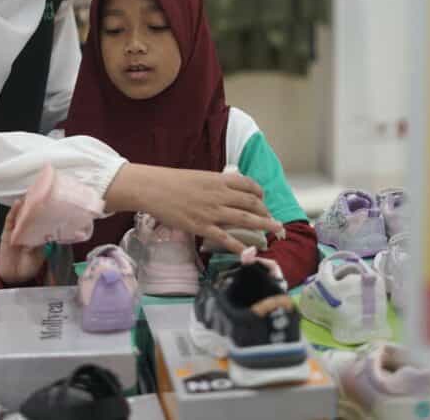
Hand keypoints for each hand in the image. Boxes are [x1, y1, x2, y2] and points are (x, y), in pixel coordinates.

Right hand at [0, 199, 45, 284]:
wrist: (15, 277)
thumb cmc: (30, 266)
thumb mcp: (41, 254)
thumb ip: (41, 241)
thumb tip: (45, 230)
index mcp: (38, 234)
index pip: (42, 219)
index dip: (45, 210)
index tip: (51, 200)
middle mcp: (28, 230)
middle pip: (31, 215)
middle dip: (35, 205)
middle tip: (40, 192)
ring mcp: (17, 231)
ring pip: (20, 215)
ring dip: (24, 205)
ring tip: (29, 194)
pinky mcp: (7, 233)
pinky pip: (10, 221)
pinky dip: (13, 212)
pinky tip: (17, 204)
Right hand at [104, 164, 283, 254]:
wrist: (154, 188)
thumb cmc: (172, 181)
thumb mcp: (198, 177)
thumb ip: (214, 184)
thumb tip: (225, 191)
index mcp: (218, 180)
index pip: (248, 185)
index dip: (260, 192)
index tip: (263, 199)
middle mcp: (220, 195)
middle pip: (251, 203)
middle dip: (265, 212)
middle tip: (272, 220)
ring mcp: (212, 212)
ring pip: (244, 219)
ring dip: (263, 225)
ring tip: (275, 230)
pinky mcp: (202, 227)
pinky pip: (225, 238)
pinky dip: (240, 246)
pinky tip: (250, 252)